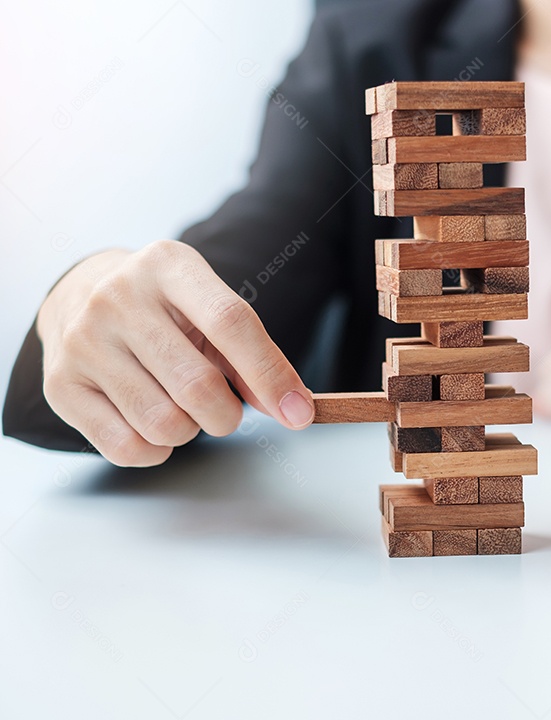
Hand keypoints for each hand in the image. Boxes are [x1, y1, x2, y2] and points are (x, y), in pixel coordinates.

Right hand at [37, 240, 313, 465]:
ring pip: (163, 423)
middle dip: (228, 414)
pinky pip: (126, 447)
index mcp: (169, 265)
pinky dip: (157, 450)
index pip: (231, 322)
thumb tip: (291, 406)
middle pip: (197, 384)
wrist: (81, 294)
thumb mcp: (210, 308)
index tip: (299, 412)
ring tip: (182, 407)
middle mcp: (118, 297)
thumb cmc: (166, 309)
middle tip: (224, 409)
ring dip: (191, 430)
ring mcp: (82, 340)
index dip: (271, 373)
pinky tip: (154, 425)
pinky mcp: (60, 384)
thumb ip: (252, 355)